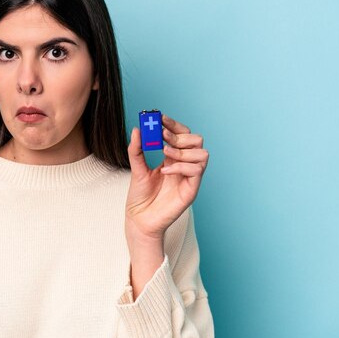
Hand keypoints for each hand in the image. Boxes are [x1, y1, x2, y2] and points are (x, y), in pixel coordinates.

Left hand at [125, 114, 208, 241]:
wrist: (139, 219)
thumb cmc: (139, 196)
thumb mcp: (136, 168)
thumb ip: (136, 149)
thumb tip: (137, 129)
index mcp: (172, 158)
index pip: (182, 134)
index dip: (174, 125)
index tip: (161, 118)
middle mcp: (183, 165)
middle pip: (196, 140)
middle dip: (179, 135)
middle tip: (162, 137)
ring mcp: (189, 177)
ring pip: (202, 153)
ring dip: (182, 150)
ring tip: (164, 154)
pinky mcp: (191, 189)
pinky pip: (197, 170)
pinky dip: (181, 166)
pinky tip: (165, 171)